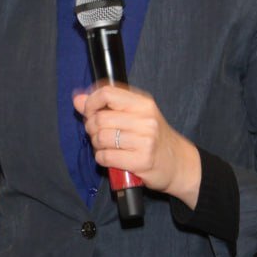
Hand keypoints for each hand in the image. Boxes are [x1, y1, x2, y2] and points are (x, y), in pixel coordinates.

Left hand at [73, 83, 200, 207]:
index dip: (91, 103)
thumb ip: (106, 106)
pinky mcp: (142, 161)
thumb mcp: (135, 116)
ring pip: (101, 138)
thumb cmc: (153, 138)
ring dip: (97, 145)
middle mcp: (146, 119)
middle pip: (100, 118)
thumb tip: (78, 99)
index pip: (106, 93)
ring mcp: (145, 140)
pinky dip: (102, 159)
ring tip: (106, 147)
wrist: (178, 163)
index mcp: (143, 103)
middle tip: (99, 135)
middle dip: (92, 129)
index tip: (89, 112)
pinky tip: (111, 158)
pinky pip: (106, 157)